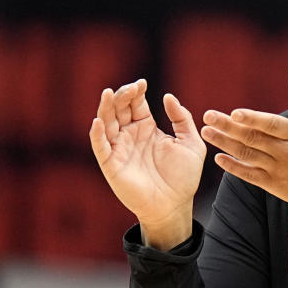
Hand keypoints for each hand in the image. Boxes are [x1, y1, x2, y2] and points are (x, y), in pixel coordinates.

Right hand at [90, 79, 206, 247]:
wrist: (175, 204)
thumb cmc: (183, 176)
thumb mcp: (191, 143)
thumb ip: (182, 119)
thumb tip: (168, 97)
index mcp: (147, 128)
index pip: (136, 104)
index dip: (136, 92)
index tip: (142, 83)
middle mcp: (130, 135)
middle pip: (119, 109)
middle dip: (122, 96)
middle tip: (130, 88)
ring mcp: (119, 149)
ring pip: (106, 123)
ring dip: (106, 108)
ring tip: (110, 94)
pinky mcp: (111, 164)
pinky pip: (100, 146)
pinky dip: (97, 134)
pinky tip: (99, 121)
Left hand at [200, 70, 287, 227]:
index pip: (273, 125)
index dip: (253, 119)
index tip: (234, 112)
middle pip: (254, 138)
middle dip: (229, 127)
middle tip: (208, 116)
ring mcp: (279, 169)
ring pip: (248, 155)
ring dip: (225, 144)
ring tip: (207, 132)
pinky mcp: (274, 185)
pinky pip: (249, 175)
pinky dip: (233, 167)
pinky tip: (219, 157)